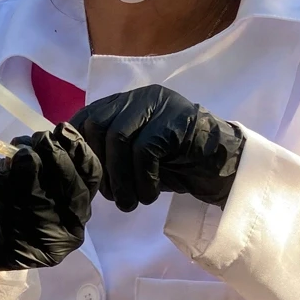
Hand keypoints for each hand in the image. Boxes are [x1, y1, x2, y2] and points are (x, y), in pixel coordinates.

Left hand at [0, 123, 100, 279]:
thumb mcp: (16, 168)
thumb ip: (34, 156)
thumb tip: (42, 142)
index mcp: (74, 204)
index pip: (90, 177)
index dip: (79, 152)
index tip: (62, 130)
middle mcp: (70, 228)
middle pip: (75, 191)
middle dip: (56, 160)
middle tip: (35, 142)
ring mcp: (51, 246)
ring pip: (49, 204)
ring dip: (29, 175)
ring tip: (12, 160)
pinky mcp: (25, 253)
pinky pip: (21, 220)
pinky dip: (10, 194)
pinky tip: (1, 179)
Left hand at [71, 85, 243, 211]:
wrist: (223, 169)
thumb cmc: (175, 166)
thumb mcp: (133, 159)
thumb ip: (108, 155)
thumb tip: (76, 169)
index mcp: (124, 103)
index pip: (85, 118)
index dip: (78, 150)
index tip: (84, 180)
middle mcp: (139, 97)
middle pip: (97, 126)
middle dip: (99, 167)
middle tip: (111, 196)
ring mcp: (159, 105)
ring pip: (119, 138)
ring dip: (119, 178)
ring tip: (129, 202)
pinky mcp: (177, 120)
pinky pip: (145, 149)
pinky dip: (142, 179)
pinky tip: (149, 196)